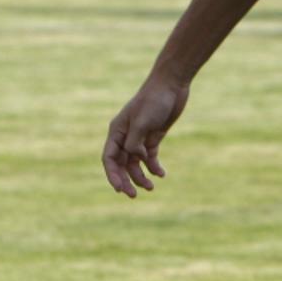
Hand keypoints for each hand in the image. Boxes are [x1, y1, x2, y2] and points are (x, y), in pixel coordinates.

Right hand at [102, 76, 189, 197]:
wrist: (172, 85)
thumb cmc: (154, 100)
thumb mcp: (143, 122)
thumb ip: (135, 142)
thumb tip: (136, 159)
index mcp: (117, 131)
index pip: (109, 158)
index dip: (113, 175)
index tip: (120, 189)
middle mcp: (125, 136)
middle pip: (121, 164)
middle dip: (126, 180)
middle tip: (133, 196)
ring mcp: (140, 136)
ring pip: (136, 163)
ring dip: (141, 176)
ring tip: (151, 188)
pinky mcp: (154, 136)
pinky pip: (150, 156)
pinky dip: (154, 166)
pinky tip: (161, 174)